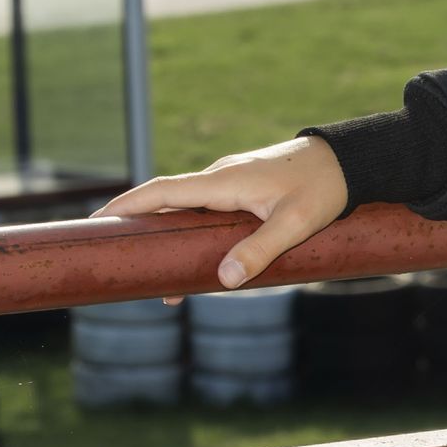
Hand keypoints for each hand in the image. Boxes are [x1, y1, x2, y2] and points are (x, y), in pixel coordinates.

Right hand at [93, 137, 348, 292]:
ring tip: (170, 287)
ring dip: (172, 239)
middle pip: (167, 204)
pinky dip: (194, 232)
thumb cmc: (324, 187)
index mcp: (223, 181)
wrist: (350, 159)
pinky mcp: (245, 186)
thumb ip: (260, 250)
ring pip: (189, 210)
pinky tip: (202, 262)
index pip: (161, 192)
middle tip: (124, 267)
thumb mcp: (295, 222)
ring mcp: (231, 180)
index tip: (96, 224)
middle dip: (142, 233)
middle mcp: (220, 177)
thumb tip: (224, 281)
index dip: (126, 207)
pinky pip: (207, 209)